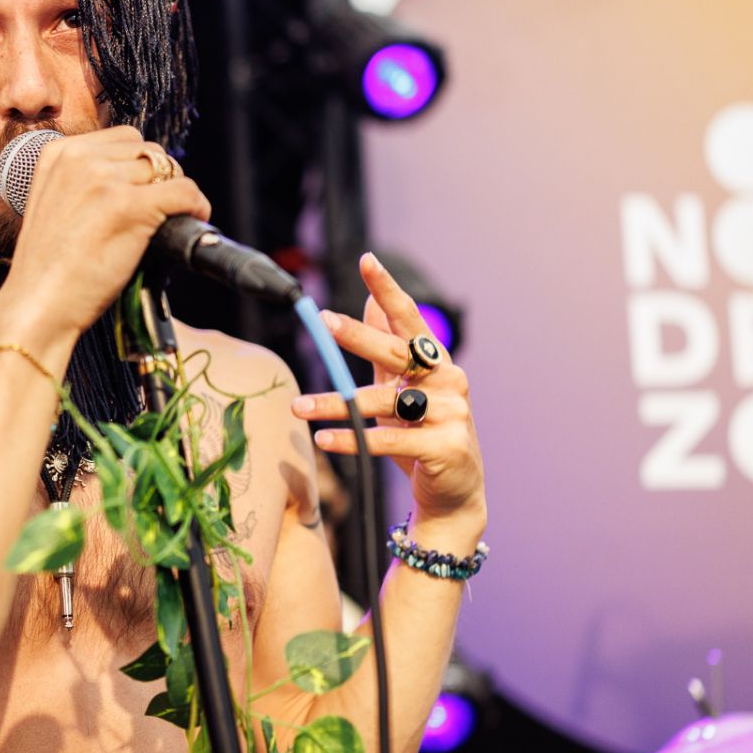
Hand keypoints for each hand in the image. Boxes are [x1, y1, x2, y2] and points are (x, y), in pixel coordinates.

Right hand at [2, 127, 211, 338]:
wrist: (38, 305)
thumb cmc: (48, 267)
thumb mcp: (54, 203)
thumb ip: (84, 181)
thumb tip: (136, 175)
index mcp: (58, 153)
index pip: (122, 139)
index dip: (139, 166)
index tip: (142, 191)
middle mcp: (79, 159)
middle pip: (147, 151)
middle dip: (158, 178)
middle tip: (156, 210)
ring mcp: (104, 181)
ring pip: (167, 169)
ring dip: (174, 193)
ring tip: (166, 221)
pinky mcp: (129, 207)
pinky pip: (184, 192)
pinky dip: (195, 206)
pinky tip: (191, 220)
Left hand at [290, 252, 485, 535]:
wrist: (453, 491)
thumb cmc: (421, 432)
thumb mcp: (402, 386)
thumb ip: (386, 344)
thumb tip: (368, 298)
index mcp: (436, 363)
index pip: (409, 321)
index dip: (388, 291)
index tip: (367, 261)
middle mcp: (448, 382)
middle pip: (396, 353)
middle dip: (358, 336)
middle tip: (323, 320)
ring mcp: (451, 414)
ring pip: (384, 402)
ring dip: (335, 404)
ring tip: (299, 406)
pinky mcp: (445, 447)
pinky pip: (389, 440)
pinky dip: (353, 439)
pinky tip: (324, 439)